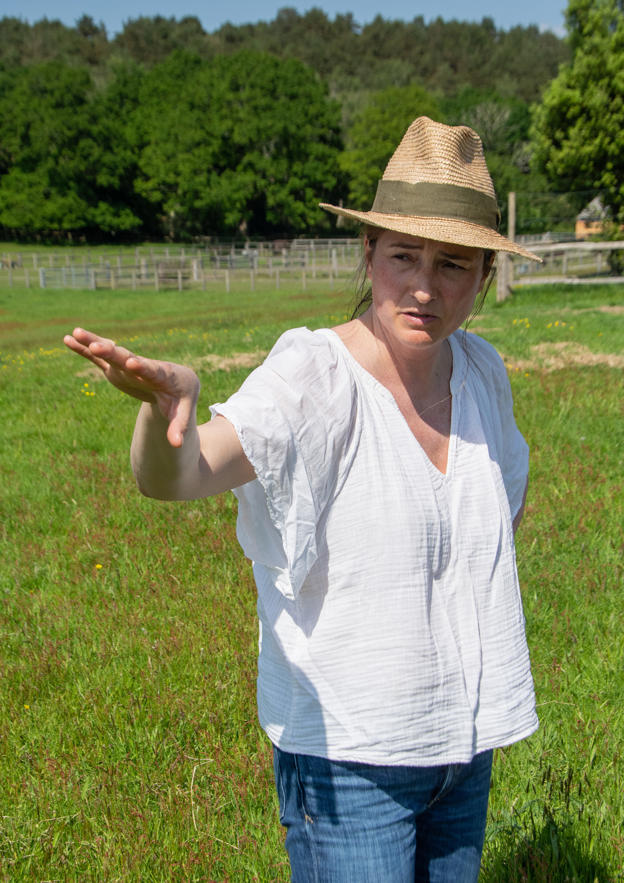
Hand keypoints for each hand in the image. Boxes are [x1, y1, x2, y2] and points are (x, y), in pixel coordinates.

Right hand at [64, 327, 199, 446]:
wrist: (178, 381)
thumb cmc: (181, 398)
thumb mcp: (182, 412)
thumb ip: (178, 426)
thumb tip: (176, 446)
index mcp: (160, 375)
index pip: (150, 370)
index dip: (141, 367)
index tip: (132, 363)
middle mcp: (141, 366)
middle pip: (125, 357)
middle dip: (112, 352)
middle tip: (98, 346)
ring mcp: (127, 365)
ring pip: (109, 352)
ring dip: (93, 342)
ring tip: (75, 332)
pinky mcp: (117, 368)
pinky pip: (98, 358)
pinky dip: (85, 349)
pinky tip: (68, 339)